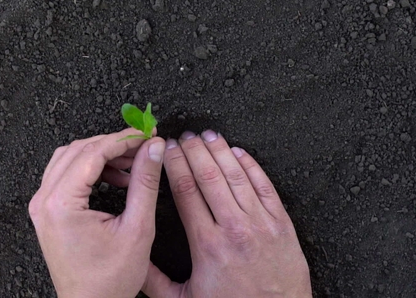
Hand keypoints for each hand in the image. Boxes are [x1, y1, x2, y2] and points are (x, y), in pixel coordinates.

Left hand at [28, 128, 165, 297]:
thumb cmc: (109, 280)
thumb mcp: (137, 228)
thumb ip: (145, 183)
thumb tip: (153, 149)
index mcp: (61, 204)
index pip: (93, 152)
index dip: (124, 139)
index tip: (147, 134)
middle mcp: (45, 201)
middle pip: (80, 150)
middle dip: (114, 143)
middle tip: (144, 144)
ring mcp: (43, 206)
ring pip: (71, 158)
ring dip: (102, 155)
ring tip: (133, 163)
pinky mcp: (48, 212)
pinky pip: (67, 175)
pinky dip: (92, 169)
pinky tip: (117, 179)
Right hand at [143, 130, 311, 296]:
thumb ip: (155, 280)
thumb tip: (134, 261)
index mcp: (207, 244)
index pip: (186, 190)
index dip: (175, 164)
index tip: (167, 150)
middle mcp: (233, 228)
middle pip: (209, 176)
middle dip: (194, 151)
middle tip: (184, 136)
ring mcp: (260, 223)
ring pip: (236, 175)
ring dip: (221, 151)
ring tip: (209, 135)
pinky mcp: (281, 224)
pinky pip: (265, 186)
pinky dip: (252, 166)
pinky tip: (240, 153)